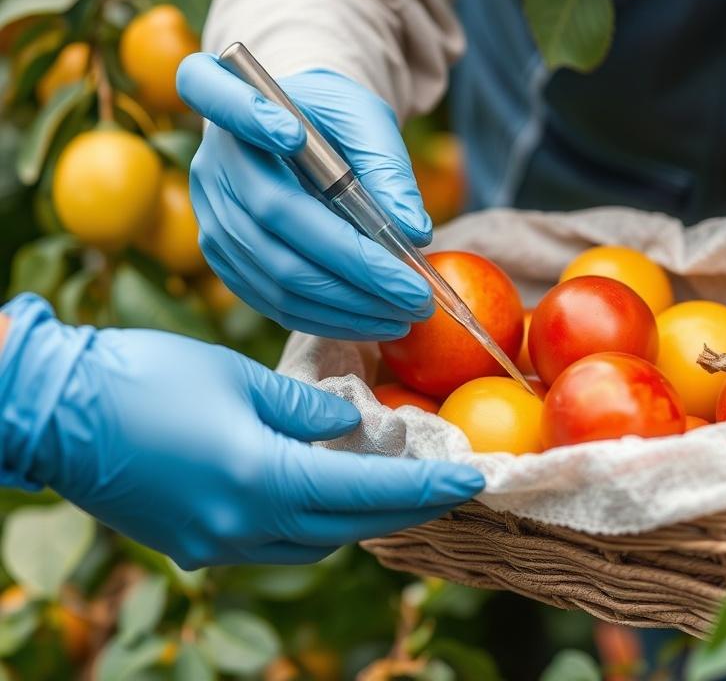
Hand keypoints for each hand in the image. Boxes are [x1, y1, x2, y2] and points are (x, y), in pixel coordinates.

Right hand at [0, 294, 483, 568]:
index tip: (478, 479)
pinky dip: (313, 518)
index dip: (429, 486)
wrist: (50, 410)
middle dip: (406, 505)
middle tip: (448, 481)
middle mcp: (245, 528)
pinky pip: (277, 542)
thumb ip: (307, 410)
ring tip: (393, 477)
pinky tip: (326, 485)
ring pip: (316, 540)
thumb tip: (352, 426)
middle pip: (351, 525)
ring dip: (359, 513)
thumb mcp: (239, 378)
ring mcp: (218, 544)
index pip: (370, 491)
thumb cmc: (144, 377)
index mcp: (262, 481)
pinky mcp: (197, 545)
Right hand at [176, 53, 434, 339]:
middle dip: (355, 266)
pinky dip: (325, 318)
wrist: (299, 137)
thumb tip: (415, 233)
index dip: (249, 117)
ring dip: (347, 304)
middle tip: (416, 294)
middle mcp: (212, 166)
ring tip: (404, 315)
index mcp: (234, 108)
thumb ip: (389, 168)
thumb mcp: (366, 123)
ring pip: (276, 274)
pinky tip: (370, 320)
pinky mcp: (223, 260)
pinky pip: (272, 300)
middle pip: (275, 219)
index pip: (215, 97)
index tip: (292, 134)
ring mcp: (211, 218)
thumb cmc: (334, 123)